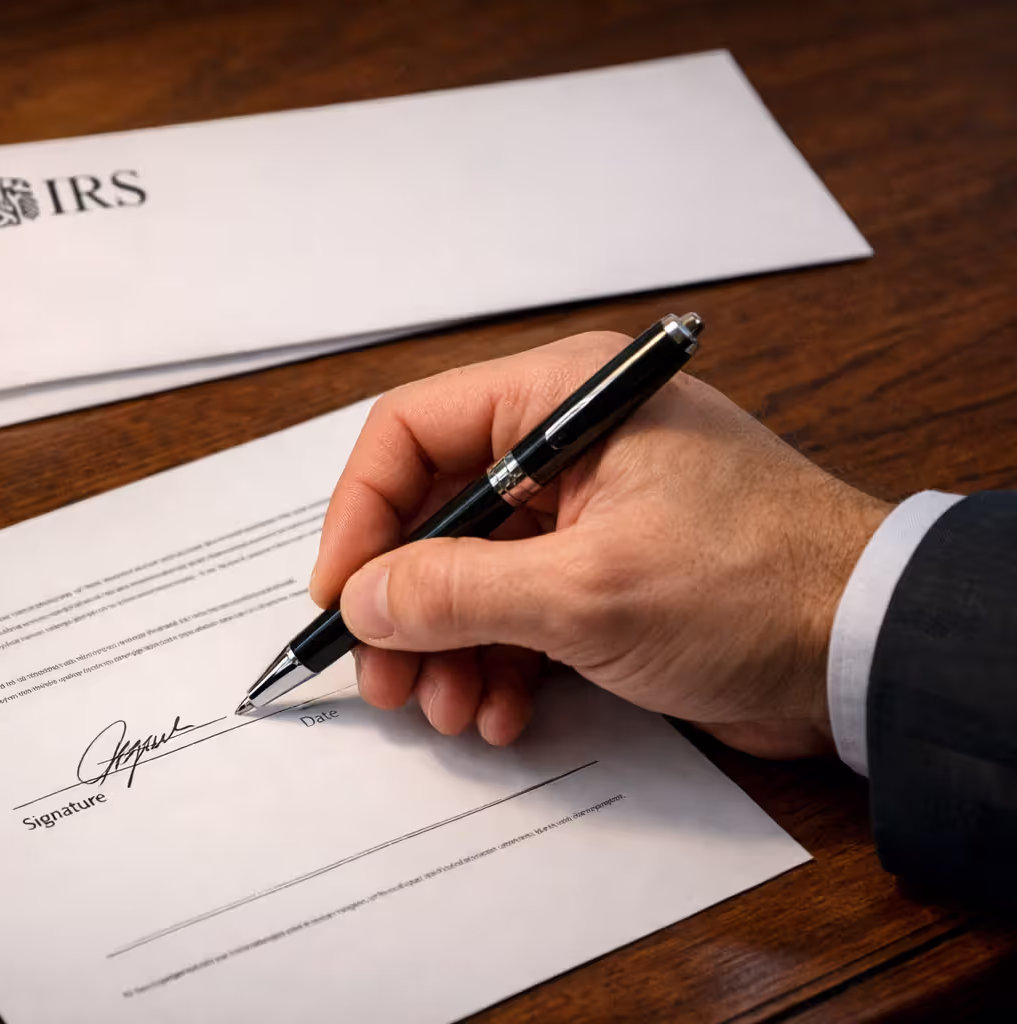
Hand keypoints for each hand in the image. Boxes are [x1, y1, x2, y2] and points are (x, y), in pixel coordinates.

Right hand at [309, 331, 889, 758]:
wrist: (870, 648)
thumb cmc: (753, 586)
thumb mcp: (584, 593)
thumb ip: (455, 591)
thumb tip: (360, 599)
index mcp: (564, 399)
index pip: (413, 432)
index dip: (360, 515)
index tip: (338, 595)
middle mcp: (570, 442)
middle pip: (437, 511)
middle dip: (405, 604)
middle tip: (386, 679)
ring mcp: (591, 508)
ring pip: (474, 569)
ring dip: (451, 646)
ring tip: (453, 710)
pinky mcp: (611, 569)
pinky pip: (523, 607)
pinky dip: (503, 661)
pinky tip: (505, 712)